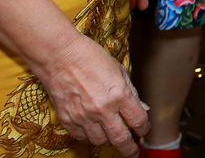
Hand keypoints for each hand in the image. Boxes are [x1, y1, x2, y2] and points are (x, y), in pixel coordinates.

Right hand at [35, 33, 148, 157]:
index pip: (138, 120)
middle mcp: (102, 109)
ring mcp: (83, 117)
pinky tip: (94, 131)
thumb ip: (131, 92)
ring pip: (100, 141)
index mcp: (119, 95)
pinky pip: (81, 137)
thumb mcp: (119, 70)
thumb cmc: (91, 57)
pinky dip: (90, 137)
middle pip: (120, 139)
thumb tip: (142, 108)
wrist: (60, 56)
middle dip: (129, 149)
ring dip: (109, 141)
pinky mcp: (67, 119)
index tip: (144, 131)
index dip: (144, 128)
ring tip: (113, 137)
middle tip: (133, 152)